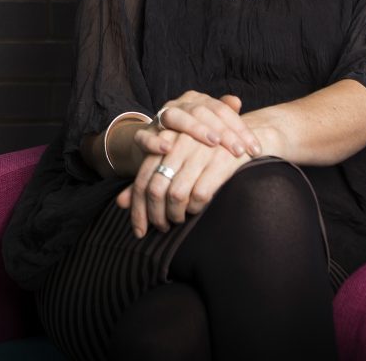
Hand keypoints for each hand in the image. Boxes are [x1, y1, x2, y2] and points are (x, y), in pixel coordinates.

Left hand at [116, 131, 250, 236]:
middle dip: (155, 216)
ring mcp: (199, 152)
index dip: (138, 209)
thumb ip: (149, 180)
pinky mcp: (220, 161)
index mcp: (164, 143)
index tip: (139, 231)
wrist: (244, 134)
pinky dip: (196, 207)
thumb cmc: (203, 151)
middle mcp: (178, 146)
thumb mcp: (174, 159)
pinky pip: (200, 194)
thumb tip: (120, 203)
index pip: (142, 181)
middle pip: (154, 190)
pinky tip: (198, 209)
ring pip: (176, 195)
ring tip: (179, 220)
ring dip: (175, 215)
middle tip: (161, 227)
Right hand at [133, 91, 261, 158]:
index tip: (254, 149)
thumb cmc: (191, 138)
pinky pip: (145, 136)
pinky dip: (155, 141)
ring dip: (195, 129)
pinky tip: (166, 149)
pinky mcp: (143, 135)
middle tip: (239, 151)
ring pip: (176, 117)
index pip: (221, 110)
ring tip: (212, 142)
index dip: (240, 129)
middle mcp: (179, 105)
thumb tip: (237, 100)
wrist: (155, 146)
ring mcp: (159, 118)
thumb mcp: (210, 127)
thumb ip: (225, 114)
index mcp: (197, 101)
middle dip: (223, 132)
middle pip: (202, 112)